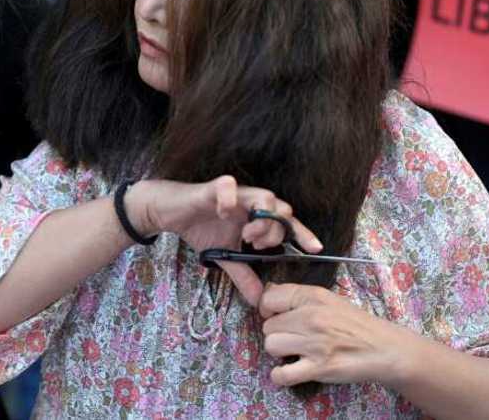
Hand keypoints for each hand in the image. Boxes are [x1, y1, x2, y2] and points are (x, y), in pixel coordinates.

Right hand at [127, 177, 321, 305]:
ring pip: (265, 196)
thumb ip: (244, 274)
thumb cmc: (203, 228)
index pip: (287, 224)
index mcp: (257, 217)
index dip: (302, 234)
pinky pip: (229, 187)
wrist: (173, 212)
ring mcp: (236, 193)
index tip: (316, 248)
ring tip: (247, 235)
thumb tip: (259, 302)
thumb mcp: (226, 257)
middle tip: (258, 246)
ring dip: (261, 220)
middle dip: (276, 232)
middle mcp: (252, 202)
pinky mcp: (215, 187)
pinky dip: (230, 201)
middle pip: (282, 209)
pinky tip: (224, 215)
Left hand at [260, 283, 413, 387]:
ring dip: (280, 352)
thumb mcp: (330, 300)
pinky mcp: (319, 368)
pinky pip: (282, 374)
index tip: (277, 316)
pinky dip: (280, 376)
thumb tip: (269, 290)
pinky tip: (289, 371)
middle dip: (277, 333)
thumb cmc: (356, 324)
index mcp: (314, 296)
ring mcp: (315, 344)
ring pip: (271, 346)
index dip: (268, 309)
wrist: (384, 348)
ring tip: (295, 352)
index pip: (269, 298)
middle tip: (293, 338)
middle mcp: (312, 317)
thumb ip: (300, 296)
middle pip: (268, 326)